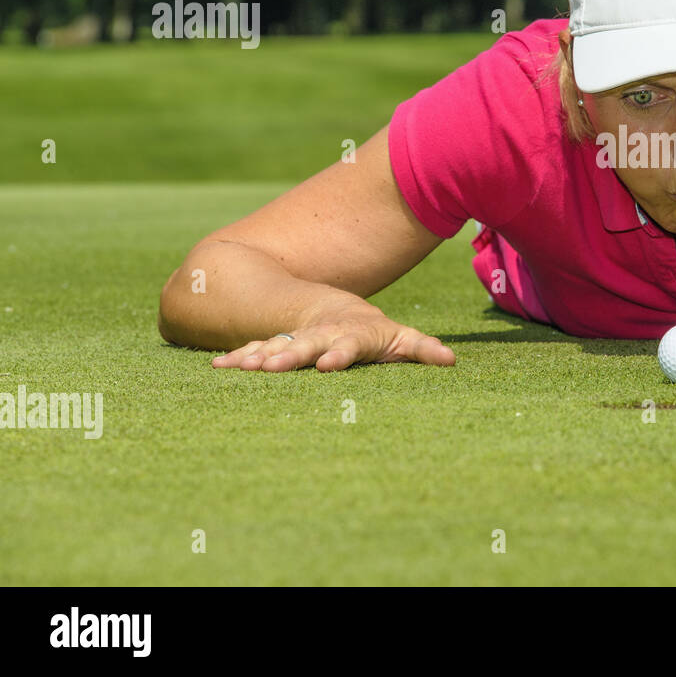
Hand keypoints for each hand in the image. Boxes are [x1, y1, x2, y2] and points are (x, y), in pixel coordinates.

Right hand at [212, 308, 454, 371]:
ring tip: (238, 367)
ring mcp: (296, 339)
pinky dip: (238, 359)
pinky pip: (255, 351)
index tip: (329, 364)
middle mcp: (321, 335)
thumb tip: (451, 359)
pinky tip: (219, 368)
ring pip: (276, 346)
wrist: (332, 310)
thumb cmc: (372, 333)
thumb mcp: (398, 339)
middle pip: (306, 344)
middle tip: (273, 367)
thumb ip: (420, 349)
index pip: (347, 345)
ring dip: (258, 356)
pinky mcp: (276, 346)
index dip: (340, 354)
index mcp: (352, 336)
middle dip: (290, 355)